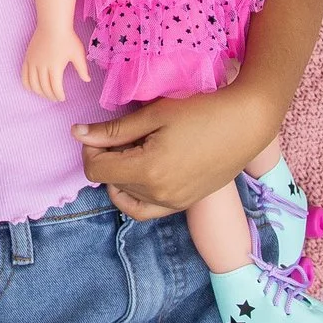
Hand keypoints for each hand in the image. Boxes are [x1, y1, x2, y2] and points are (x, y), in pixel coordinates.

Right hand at [21, 22, 90, 102]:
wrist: (52, 24)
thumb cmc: (67, 38)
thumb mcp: (78, 53)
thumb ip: (82, 69)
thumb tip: (87, 80)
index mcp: (55, 68)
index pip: (55, 88)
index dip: (59, 96)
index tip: (62, 98)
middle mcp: (42, 66)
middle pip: (44, 88)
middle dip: (50, 96)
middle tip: (55, 98)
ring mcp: (33, 62)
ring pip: (33, 84)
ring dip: (39, 92)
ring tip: (45, 93)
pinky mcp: (27, 58)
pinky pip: (24, 76)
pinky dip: (27, 84)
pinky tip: (33, 87)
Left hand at [74, 83, 279, 220]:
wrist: (245, 124)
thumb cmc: (200, 112)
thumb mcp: (152, 116)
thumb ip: (113, 130)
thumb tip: (77, 134)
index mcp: (148, 172)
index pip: (96, 170)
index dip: (89, 149)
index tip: (97, 131)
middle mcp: (159, 195)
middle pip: (110, 182)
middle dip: (105, 158)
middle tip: (119, 133)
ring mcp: (173, 204)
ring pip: (126, 196)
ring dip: (119, 175)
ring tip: (132, 149)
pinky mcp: (183, 204)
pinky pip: (146, 210)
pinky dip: (134, 195)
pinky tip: (139, 172)